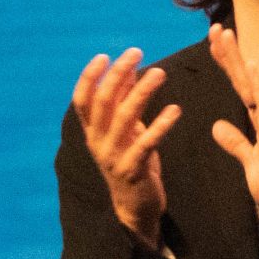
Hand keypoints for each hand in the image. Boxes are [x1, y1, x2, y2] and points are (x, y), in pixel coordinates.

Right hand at [73, 48, 181, 246]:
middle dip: (118, 74)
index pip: (82, 99)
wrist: (135, 206)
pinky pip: (146, 144)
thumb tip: (127, 69)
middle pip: (103, 102)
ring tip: (160, 72)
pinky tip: (175, 109)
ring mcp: (113, 157)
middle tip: (137, 52)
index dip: (89, 76)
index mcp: (92, 131)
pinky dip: (161, 125)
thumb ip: (123, 102)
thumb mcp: (125, 130)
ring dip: (142, 92)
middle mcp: (98, 142)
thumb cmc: (131, 161)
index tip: (104, 55)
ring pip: (124, 118)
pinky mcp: (132, 170)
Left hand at [206, 24, 258, 227]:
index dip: (228, 64)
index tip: (214, 42)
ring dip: (241, 61)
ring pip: (255, 86)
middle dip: (231, 53)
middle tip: (215, 27)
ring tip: (228, 37)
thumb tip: (217, 126)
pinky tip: (250, 69)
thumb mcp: (249, 161)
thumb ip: (235, 142)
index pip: (240, 86)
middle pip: (246, 79)